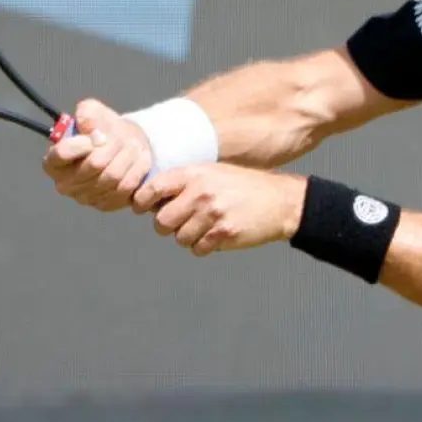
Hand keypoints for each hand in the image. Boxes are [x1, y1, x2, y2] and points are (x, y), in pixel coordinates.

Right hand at [41, 98, 154, 210]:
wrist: (123, 146)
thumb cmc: (101, 129)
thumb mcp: (92, 111)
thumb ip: (86, 113)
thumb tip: (88, 126)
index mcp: (53, 161)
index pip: (61, 154)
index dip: (80, 143)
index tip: (97, 135)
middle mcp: (65, 184)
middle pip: (94, 165)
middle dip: (113, 146)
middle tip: (122, 138)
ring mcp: (86, 197)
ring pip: (113, 177)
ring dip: (128, 157)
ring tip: (133, 145)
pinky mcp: (106, 204)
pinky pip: (127, 189)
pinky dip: (137, 171)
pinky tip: (140, 159)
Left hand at [132, 164, 305, 255]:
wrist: (280, 200)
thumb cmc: (242, 187)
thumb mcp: (211, 173)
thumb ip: (182, 183)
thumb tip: (148, 201)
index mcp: (194, 174)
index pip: (153, 188)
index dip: (142, 202)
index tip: (143, 208)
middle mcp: (201, 192)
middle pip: (162, 222)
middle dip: (168, 226)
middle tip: (181, 222)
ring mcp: (213, 213)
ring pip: (180, 238)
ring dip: (189, 237)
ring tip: (206, 226)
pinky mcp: (224, 233)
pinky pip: (198, 249)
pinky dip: (204, 246)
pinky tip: (217, 234)